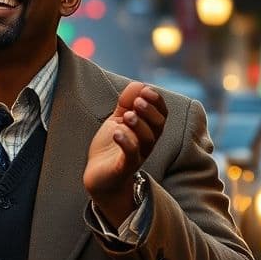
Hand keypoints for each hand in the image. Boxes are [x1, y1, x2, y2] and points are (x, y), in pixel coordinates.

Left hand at [83, 82, 166, 225]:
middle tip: (137, 103)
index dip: (157, 101)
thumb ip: (126, 103)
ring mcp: (137, 156)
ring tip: (127, 115)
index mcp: (148, 130)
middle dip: (149, 111)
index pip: (162, 114)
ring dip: (139, 124)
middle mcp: (146, 143)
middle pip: (158, 126)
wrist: (98, 176)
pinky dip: (126, 142)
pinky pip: (130, 155)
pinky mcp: (124, 167)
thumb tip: (138, 84)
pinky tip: (117, 132)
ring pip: (147, 140)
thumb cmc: (111, 147)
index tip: (145, 90)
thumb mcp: (118, 120)